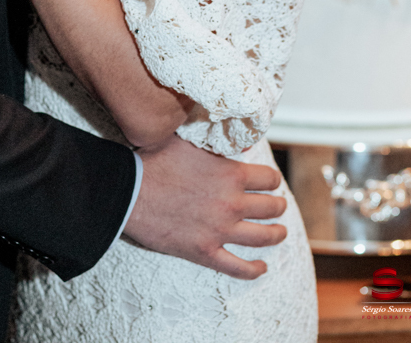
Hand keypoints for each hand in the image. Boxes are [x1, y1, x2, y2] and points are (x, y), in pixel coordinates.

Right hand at [125, 135, 286, 279]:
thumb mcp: (188, 141)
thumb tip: (239, 143)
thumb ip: (216, 143)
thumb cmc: (154, 161)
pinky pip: (239, 267)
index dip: (272, 179)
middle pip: (272, 208)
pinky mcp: (206, 252)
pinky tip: (262, 267)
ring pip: (263, 237)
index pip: (269, 178)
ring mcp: (221, 231)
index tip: (270, 182)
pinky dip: (254, 269)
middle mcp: (232, 203)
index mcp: (231, 174)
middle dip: (278, 205)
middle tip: (278, 205)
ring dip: (276, 234)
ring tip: (280, 232)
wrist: (129, 192)